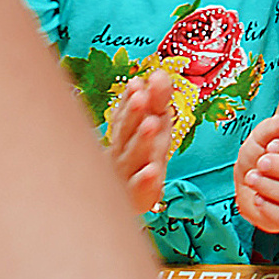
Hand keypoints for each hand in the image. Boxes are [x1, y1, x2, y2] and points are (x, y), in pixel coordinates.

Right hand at [106, 72, 176, 214]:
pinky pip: (139, 189)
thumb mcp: (152, 127)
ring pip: (132, 158)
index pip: (126, 114)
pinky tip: (152, 171)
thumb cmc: (138, 160)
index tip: (137, 85)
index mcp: (124, 135)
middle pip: (126, 132)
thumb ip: (156, 101)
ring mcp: (126, 176)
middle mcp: (121, 154)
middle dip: (133, 114)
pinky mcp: (135, 199)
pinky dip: (144, 181)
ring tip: (152, 124)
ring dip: (141, 140)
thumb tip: (159, 74)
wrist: (119, 205)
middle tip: (140, 97)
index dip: (131, 99)